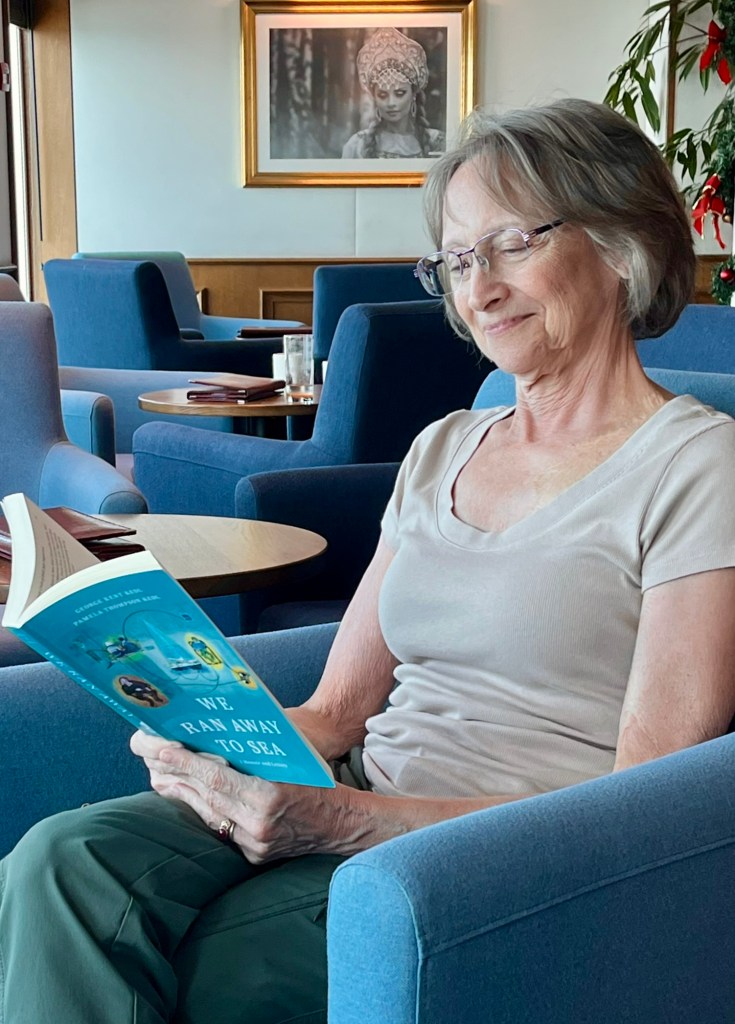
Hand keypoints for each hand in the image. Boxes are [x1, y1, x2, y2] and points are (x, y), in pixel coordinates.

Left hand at [130, 730, 368, 862]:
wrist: (344, 824)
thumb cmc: (321, 781)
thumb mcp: (294, 759)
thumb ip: (258, 754)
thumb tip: (219, 739)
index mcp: (270, 797)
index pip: (216, 778)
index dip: (184, 762)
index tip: (159, 747)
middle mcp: (258, 826)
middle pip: (204, 796)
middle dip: (173, 773)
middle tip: (145, 752)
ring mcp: (254, 845)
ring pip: (207, 814)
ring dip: (180, 792)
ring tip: (156, 771)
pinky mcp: (253, 856)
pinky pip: (221, 829)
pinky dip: (202, 810)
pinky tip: (185, 796)